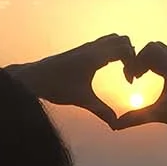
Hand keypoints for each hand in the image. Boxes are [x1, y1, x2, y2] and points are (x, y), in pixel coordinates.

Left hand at [8, 35, 136, 126]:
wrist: (33, 78)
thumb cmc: (56, 87)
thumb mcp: (82, 100)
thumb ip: (102, 111)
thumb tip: (117, 125)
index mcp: (94, 56)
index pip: (125, 49)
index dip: (133, 64)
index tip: (130, 82)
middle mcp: (91, 47)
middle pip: (122, 39)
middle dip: (131, 54)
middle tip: (129, 75)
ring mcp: (85, 47)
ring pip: (112, 39)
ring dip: (121, 51)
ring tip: (122, 71)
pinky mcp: (80, 51)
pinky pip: (102, 44)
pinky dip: (111, 51)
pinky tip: (107, 68)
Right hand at [113, 41, 166, 133]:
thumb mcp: (160, 115)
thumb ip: (136, 118)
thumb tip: (114, 126)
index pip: (149, 50)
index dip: (136, 61)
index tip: (132, 80)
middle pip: (155, 47)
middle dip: (141, 58)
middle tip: (136, 77)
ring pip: (163, 53)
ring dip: (150, 61)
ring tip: (143, 78)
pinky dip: (159, 65)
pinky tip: (157, 82)